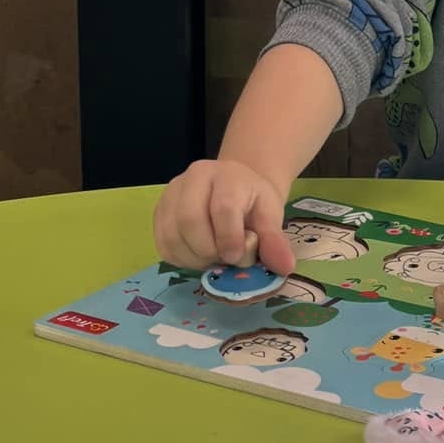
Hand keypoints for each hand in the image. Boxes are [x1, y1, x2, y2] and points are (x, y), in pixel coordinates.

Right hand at [153, 159, 294, 273]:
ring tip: (214, 257)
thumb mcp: (270, 215)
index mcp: (226, 175)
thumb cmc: (253, 202)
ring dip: (195, 258)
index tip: (236, 257)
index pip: (223, 208)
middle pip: (189, 221)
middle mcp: (192, 179)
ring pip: (172, 236)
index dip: (230, 239)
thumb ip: (274, 240)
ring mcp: (171, 194)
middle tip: (225, 259)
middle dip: (209, 251)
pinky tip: (199, 256)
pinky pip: (163, 244)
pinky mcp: (158, 212)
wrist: (233, 188)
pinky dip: (181, 259)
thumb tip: (284, 267)